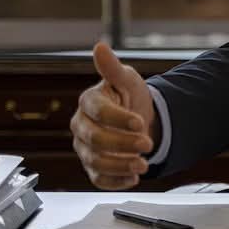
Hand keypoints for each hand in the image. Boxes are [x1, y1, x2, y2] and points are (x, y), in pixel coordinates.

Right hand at [69, 43, 158, 189]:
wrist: (139, 119)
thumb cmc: (129, 97)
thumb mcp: (127, 79)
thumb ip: (113, 68)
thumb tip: (100, 46)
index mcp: (88, 102)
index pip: (99, 112)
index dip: (119, 118)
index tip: (139, 122)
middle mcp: (82, 126)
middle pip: (95, 140)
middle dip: (123, 144)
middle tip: (147, 144)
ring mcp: (85, 148)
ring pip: (96, 161)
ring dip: (121, 165)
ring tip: (144, 164)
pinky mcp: (93, 167)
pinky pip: (99, 179)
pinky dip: (116, 181)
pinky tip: (133, 178)